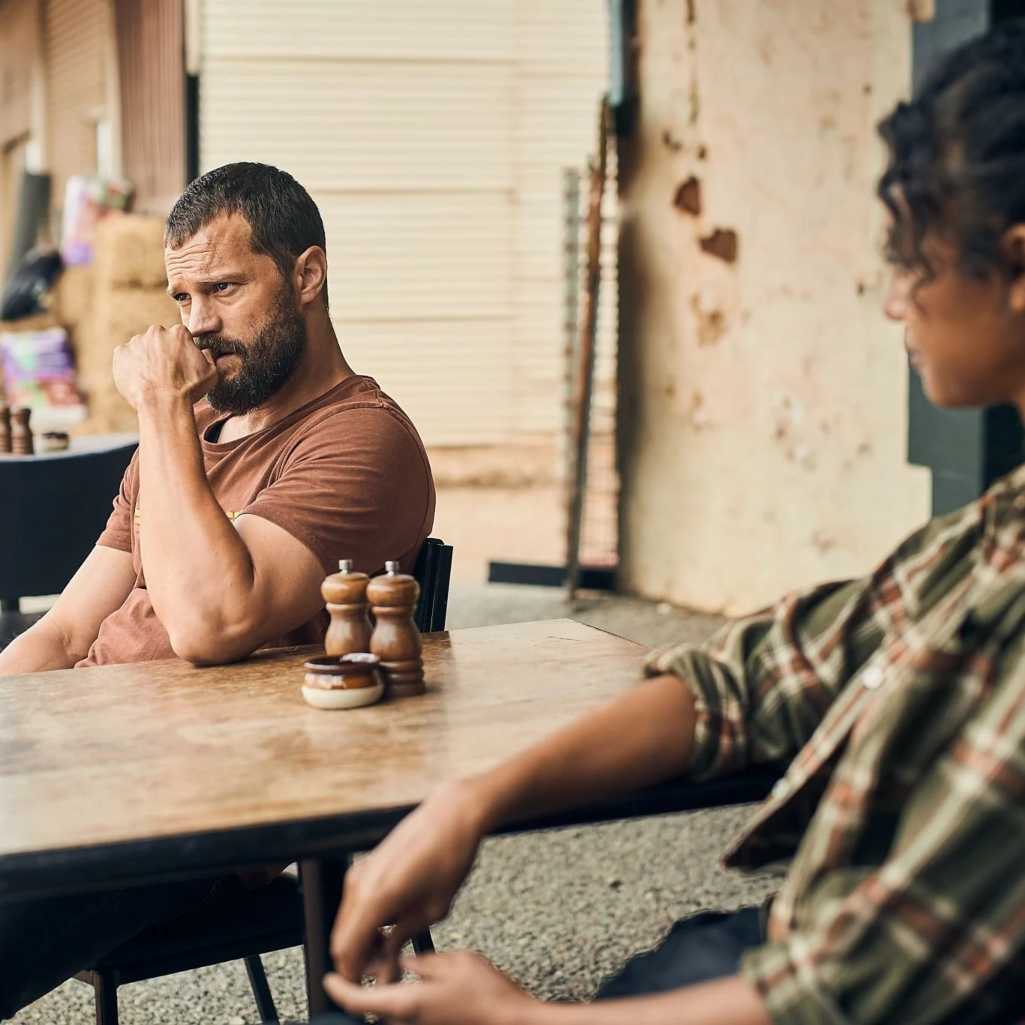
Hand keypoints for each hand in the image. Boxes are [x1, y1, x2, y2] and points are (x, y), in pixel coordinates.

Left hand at [112, 324, 218, 409]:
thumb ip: (208, 356)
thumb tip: (205, 352)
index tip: (179, 364)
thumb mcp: (211, 372)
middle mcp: (156, 332)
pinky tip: (139, 379)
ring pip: (141, 347)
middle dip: (161, 351)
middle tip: (165, 372)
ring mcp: (136, 341)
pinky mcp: (121, 352)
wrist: (163, 404)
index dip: (180, 351)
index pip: (179, 336)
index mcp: (179, 333)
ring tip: (151, 378)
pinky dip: (130, 365)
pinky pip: (125, 356)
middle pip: (158, 339)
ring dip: (145, 358)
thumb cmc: (189, 389)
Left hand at [325, 951, 535, 1024]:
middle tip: (375, 955)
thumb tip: (403, 962)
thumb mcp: (454, 962)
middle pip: (375, 1007)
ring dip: (390, 992)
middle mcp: (408, 1023)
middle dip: (370, 983)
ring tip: (400, 963)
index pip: (358, 1002)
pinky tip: (421, 980)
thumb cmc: (488, 994)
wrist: (513, 1023)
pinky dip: (406, 1000)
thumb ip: (422, 962)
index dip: (338, 989)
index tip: (328, 979)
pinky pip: (409, 1015)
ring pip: (393, 1010)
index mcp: (408, 1004)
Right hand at [330, 781, 487, 982]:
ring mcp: (359, 872)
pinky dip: (363, 921)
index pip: (347, 951)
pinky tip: (388, 926)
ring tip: (390, 949)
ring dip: (360, 940)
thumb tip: (389, 958)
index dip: (355, 975)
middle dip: (357, 960)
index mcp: (375, 899)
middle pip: (340, 939)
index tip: (369, 985)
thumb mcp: (434, 908)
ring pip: (345, 922)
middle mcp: (359, 885)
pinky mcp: (365, 865)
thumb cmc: (448, 855)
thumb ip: (404, 937)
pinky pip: (354, 904)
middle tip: (384, 969)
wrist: (451, 815)